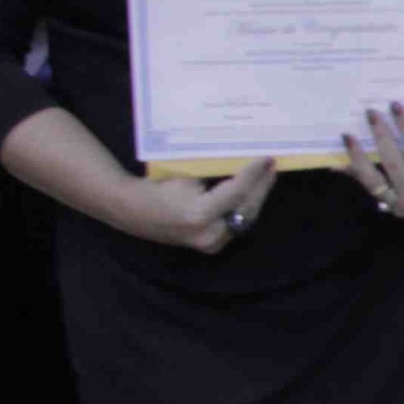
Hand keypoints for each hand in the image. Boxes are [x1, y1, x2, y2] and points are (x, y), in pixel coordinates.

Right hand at [121, 157, 272, 253]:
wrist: (131, 211)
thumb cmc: (156, 187)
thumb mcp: (186, 175)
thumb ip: (216, 173)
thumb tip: (245, 159)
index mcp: (200, 215)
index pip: (236, 192)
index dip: (254, 174)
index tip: (268, 158)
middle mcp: (209, 234)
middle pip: (246, 207)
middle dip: (261, 186)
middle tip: (273, 165)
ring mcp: (211, 244)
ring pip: (244, 218)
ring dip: (257, 196)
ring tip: (268, 175)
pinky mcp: (211, 246)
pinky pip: (235, 224)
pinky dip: (245, 207)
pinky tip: (254, 191)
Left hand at [337, 102, 403, 226]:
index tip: (396, 106)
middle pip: (392, 160)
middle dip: (380, 134)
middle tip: (371, 112)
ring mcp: (401, 205)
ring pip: (372, 179)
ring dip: (357, 155)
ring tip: (348, 135)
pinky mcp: (391, 206)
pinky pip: (370, 187)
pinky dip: (354, 173)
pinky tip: (337, 163)